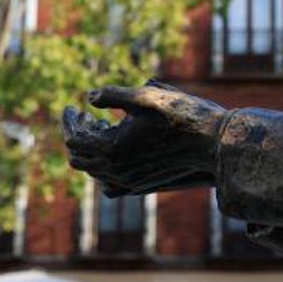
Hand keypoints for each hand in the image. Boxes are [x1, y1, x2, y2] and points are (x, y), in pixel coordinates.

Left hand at [62, 79, 226, 195]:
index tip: (73, 106)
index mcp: (113, 148)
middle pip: (78, 159)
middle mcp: (117, 171)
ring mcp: (129, 182)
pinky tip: (117, 148)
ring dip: (90, 150)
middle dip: (76, 135)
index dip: (70, 121)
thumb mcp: (146, 96)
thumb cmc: (182, 115)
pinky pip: (110, 184)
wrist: (213, 144)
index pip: (74, 139)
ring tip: (101, 126)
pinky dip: (104, 167)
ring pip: (94, 172)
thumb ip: (113, 95)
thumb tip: (89, 97)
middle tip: (85, 116)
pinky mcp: (141, 186)